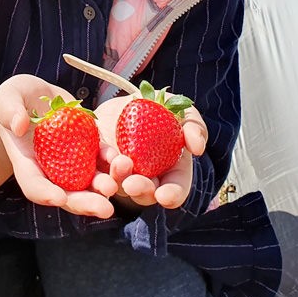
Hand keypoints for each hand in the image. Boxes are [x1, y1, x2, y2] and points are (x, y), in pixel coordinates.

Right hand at [0, 74, 118, 218]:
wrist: (36, 96)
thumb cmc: (15, 99)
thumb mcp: (7, 98)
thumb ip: (10, 110)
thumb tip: (19, 125)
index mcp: (26, 162)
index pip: (34, 185)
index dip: (45, 193)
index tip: (58, 197)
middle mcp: (50, 168)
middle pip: (67, 193)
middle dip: (85, 202)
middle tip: (104, 209)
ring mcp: (71, 160)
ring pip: (88, 181)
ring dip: (103, 187)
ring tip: (115, 188)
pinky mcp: (88, 147)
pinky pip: (102, 159)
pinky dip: (112, 162)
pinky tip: (123, 161)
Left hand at [94, 94, 207, 209]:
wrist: (133, 100)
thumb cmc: (165, 111)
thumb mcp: (184, 113)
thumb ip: (195, 128)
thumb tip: (197, 148)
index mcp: (171, 172)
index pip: (174, 191)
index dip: (171, 195)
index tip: (165, 195)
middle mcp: (146, 178)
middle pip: (144, 193)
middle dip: (140, 190)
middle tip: (133, 184)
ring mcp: (122, 172)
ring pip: (118, 183)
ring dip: (118, 178)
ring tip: (120, 164)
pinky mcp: (101, 161)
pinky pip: (99, 165)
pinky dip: (103, 161)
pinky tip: (107, 153)